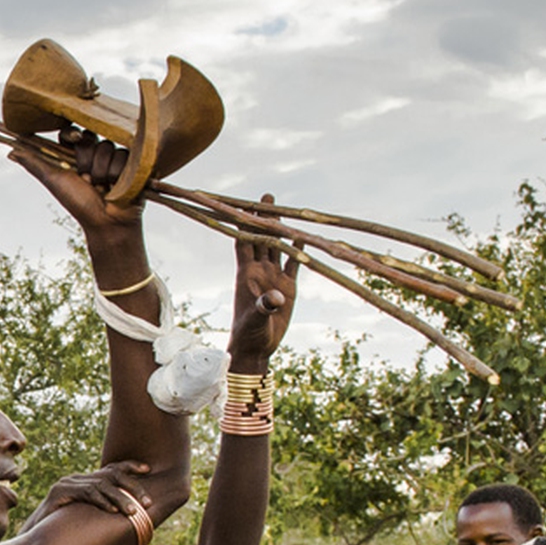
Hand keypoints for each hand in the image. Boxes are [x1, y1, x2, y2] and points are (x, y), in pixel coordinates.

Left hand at [10, 129, 144, 244]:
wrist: (106, 223)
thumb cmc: (79, 204)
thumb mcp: (55, 180)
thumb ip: (35, 164)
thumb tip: (11, 150)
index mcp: (78, 155)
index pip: (74, 133)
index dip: (72, 137)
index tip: (72, 142)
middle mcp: (96, 154)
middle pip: (91, 139)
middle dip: (87, 161)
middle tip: (88, 180)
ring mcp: (115, 157)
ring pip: (107, 148)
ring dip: (103, 172)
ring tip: (103, 187)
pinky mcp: (134, 162)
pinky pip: (125, 156)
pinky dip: (119, 174)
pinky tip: (118, 187)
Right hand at [21, 460, 153, 532]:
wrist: (34, 538)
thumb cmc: (62, 531)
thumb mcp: (87, 517)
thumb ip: (102, 509)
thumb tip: (130, 512)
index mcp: (84, 481)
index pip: (110, 468)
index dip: (129, 466)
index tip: (148, 469)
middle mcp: (75, 478)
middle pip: (110, 475)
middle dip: (132, 487)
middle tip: (148, 502)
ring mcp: (66, 484)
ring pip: (100, 485)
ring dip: (120, 498)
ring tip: (133, 512)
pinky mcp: (58, 492)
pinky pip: (85, 493)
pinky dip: (101, 501)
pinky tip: (112, 510)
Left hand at [229, 196, 298, 361]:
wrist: (256, 348)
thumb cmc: (249, 334)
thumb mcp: (255, 320)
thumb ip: (264, 307)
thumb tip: (275, 298)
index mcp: (247, 274)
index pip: (244, 242)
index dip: (244, 224)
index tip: (243, 204)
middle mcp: (259, 271)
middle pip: (261, 238)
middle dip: (263, 218)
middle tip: (267, 196)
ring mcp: (273, 277)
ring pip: (277, 247)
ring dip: (280, 229)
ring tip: (281, 209)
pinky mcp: (287, 288)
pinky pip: (294, 264)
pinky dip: (298, 250)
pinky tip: (301, 236)